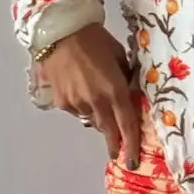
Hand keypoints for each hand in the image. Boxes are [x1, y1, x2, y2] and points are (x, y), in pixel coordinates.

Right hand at [40, 25, 141, 167]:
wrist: (60, 32)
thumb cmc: (95, 39)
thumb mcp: (118, 55)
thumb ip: (124, 76)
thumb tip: (128, 89)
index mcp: (114, 89)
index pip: (127, 123)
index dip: (131, 144)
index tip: (133, 160)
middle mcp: (96, 101)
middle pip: (108, 130)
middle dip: (114, 143)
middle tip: (118, 153)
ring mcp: (77, 103)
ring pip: (92, 120)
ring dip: (99, 118)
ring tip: (99, 106)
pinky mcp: (61, 102)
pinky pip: (77, 111)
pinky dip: (83, 107)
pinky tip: (82, 92)